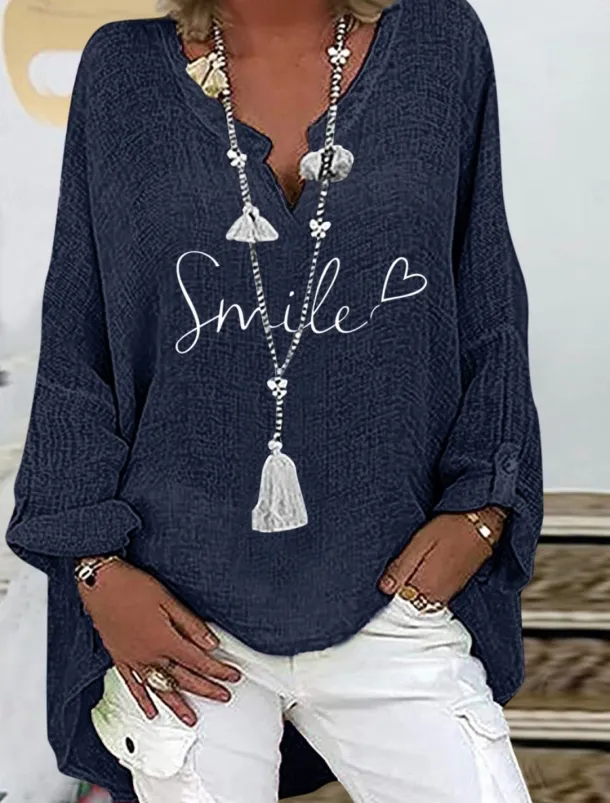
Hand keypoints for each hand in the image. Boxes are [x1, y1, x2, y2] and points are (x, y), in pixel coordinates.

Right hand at [77, 559, 241, 724]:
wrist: (100, 584)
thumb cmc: (132, 586)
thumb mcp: (168, 600)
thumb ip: (191, 625)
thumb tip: (211, 642)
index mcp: (164, 640)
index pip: (198, 661)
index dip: (218, 670)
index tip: (231, 676)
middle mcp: (149, 655)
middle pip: (183, 678)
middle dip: (206, 689)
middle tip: (222, 696)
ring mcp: (134, 660)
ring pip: (160, 688)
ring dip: (178, 704)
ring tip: (191, 717)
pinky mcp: (120, 659)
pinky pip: (134, 686)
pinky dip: (144, 701)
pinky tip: (151, 711)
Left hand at [378, 510, 501, 604]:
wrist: (484, 526)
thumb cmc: (452, 529)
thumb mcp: (420, 542)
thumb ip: (402, 567)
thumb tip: (384, 588)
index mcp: (425, 585)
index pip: (399, 604)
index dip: (388, 596)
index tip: (381, 588)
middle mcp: (437, 596)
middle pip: (410, 606)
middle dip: (399, 596)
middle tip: (392, 579)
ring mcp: (448, 594)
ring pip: (422, 603)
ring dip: (412, 594)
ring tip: (406, 576)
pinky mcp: (455, 589)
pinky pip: (434, 599)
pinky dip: (425, 592)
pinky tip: (422, 577)